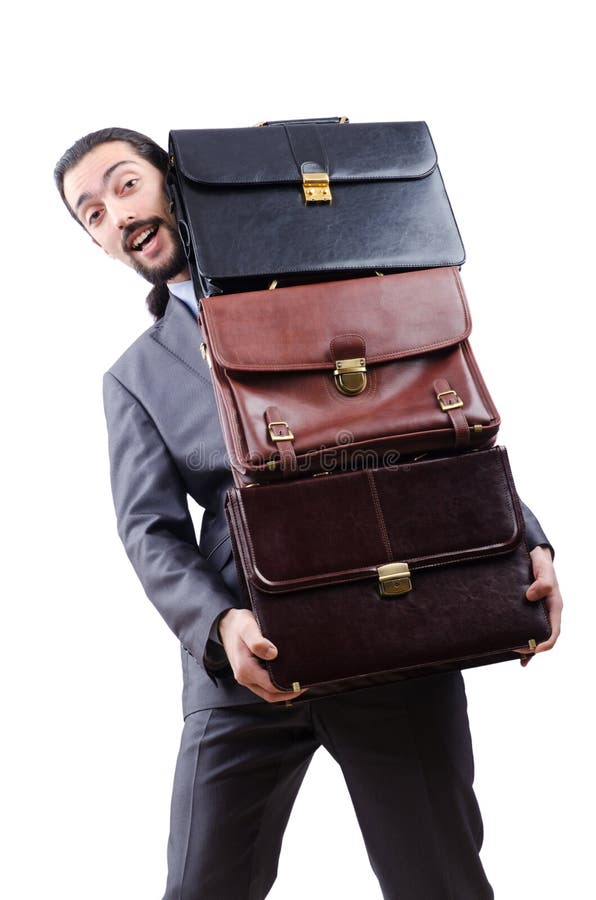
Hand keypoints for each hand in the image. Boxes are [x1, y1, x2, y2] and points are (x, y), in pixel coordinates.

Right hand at [218, 609, 305, 702]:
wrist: (226, 625)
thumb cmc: (238, 625)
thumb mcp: (247, 628)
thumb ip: (258, 642)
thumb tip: (273, 654)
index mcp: (245, 669)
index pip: (271, 686)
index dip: (289, 686)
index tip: (303, 680)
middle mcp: (244, 677)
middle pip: (271, 694)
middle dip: (289, 692)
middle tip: (307, 683)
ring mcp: (246, 678)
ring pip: (268, 693)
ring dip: (283, 691)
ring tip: (299, 681)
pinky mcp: (249, 675)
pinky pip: (264, 686)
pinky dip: (277, 685)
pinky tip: (287, 676)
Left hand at [518, 545, 562, 666]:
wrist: (532, 555)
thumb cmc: (541, 563)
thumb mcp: (544, 570)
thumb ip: (543, 582)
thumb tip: (531, 596)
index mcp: (554, 606)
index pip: (554, 631)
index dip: (546, 643)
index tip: (535, 648)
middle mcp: (544, 611)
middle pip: (541, 636)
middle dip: (530, 646)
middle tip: (514, 649)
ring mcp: (534, 611)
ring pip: (530, 631)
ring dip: (521, 643)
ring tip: (507, 649)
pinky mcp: (523, 607)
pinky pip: (520, 622)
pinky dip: (514, 633)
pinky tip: (503, 641)